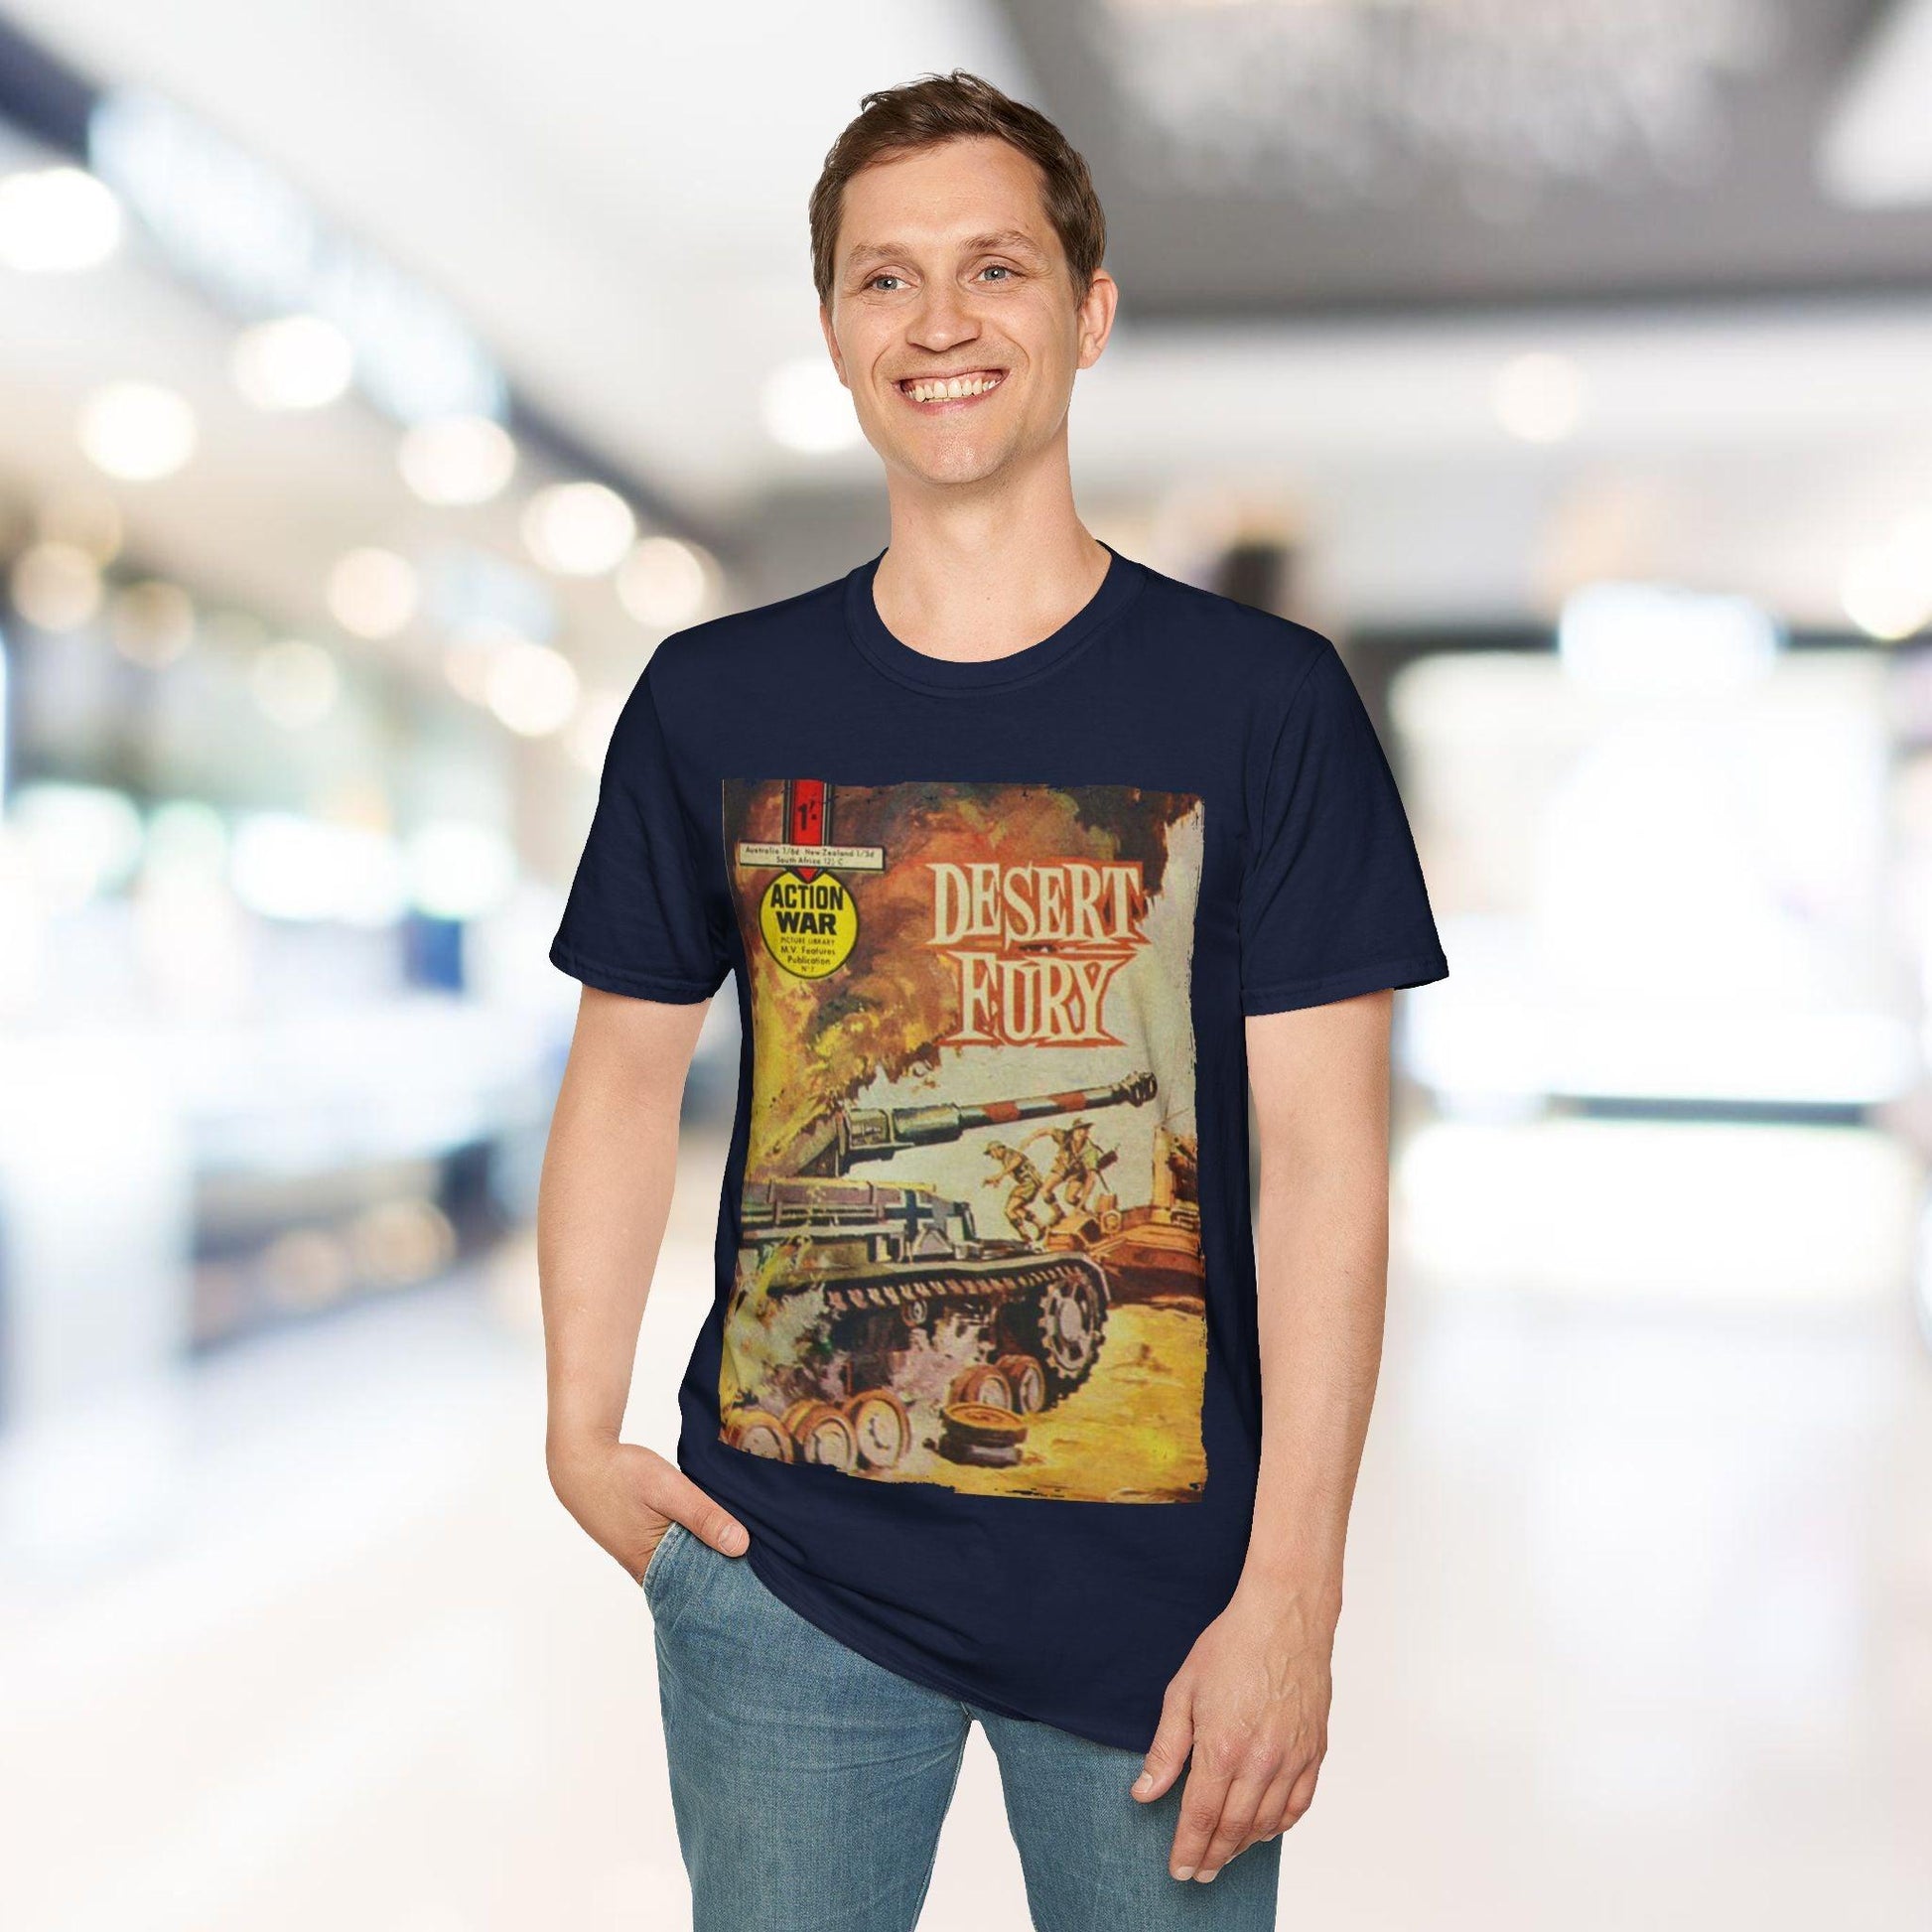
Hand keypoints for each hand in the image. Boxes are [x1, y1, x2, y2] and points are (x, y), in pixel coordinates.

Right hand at [548, 1437, 748, 1583]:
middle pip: (695, 1579)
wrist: (580, 1460)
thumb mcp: (668, 1489)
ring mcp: (643, 1557)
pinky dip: (694, 1542)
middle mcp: (648, 1570)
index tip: (763, 1577)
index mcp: (653, 1566)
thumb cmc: (622, 1474)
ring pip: (686, 1563)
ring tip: (749, 1546)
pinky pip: (675, 1550)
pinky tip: (716, 1530)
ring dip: (710, 1553)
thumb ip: (703, 1516)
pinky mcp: (642, 1542)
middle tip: (764, 1560)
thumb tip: (741, 1545)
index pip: (701, 1590)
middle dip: (724, 1570)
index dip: (731, 1584)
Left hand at [1131, 1579, 1333, 1882]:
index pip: (1200, 1818)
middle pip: (1233, 1829)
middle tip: (1199, 1873)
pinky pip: (1299, 1804)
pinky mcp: (1315, 1751)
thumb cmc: (1231, 1645)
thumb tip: (1145, 1791)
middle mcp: (1260, 1761)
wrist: (1284, 1616)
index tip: (1178, 1871)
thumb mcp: (1182, 1691)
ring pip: (1267, 1823)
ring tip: (1225, 1854)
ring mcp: (1292, 1758)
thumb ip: (1166, 1748)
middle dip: (1212, 1857)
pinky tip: (1265, 1829)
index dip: (1187, 1850)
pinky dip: (1280, 1825)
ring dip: (1244, 1846)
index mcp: (1223, 1748)